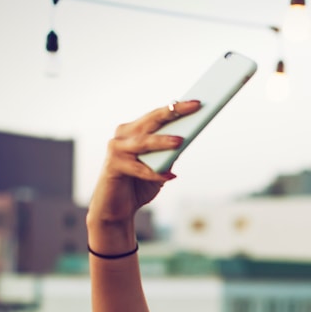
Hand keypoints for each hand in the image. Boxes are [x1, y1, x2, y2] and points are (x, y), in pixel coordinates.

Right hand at [87, 101, 200, 226]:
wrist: (116, 209)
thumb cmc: (139, 186)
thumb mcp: (160, 167)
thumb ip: (169, 153)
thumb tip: (186, 138)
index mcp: (134, 130)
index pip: (158, 115)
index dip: (177, 107)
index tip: (197, 102)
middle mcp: (124, 135)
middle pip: (151, 120)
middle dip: (174, 112)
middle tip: (195, 106)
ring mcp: (116, 148)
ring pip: (144, 142)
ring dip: (162, 141)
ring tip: (180, 141)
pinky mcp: (113, 165)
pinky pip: (138, 168)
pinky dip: (153, 173)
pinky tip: (168, 177)